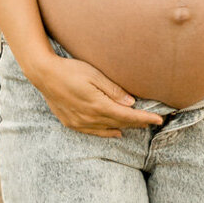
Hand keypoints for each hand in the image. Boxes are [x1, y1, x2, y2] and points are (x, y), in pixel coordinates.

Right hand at [29, 54, 163, 136]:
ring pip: (108, 129)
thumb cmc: (70, 70)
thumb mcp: (95, 75)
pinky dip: (107, 132)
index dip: (144, 118)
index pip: (127, 116)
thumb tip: (131, 103)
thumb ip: (113, 90)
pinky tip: (115, 132)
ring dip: (124, 127)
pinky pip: (94, 132)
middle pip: (120, 123)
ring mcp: (80, 122)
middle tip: (153, 120)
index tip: (159, 119)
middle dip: (138, 122)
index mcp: (98, 105)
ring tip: (139, 125)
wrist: (44, 75)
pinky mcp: (71, 123)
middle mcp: (90, 117)